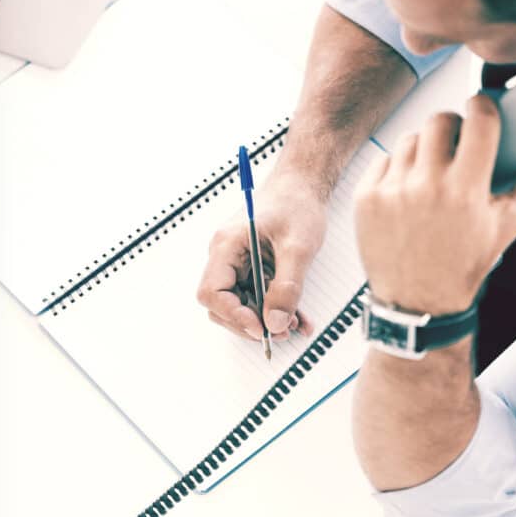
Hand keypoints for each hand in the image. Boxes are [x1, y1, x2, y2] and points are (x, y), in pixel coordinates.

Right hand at [196, 171, 327, 341]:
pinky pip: (258, 295)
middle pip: (223, 303)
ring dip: (266, 319)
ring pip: (242, 303)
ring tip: (294, 324)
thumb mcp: (298, 247)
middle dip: (250, 322)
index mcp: (227, 244)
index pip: (212, 292)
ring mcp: (238, 262)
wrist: (303, 185)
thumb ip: (287, 287)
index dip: (233, 315)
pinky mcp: (253, 266)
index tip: (260, 328)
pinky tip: (298, 317)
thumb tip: (275, 323)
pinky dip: (276, 309)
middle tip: (280, 331)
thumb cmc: (296, 204)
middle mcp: (226, 255)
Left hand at [354, 94, 515, 314]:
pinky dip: (398, 169)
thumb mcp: (509, 226)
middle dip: (452, 126)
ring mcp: (392, 191)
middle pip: (440, 120)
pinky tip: (408, 192)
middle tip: (457, 144)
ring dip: (424, 148)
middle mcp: (426, 187)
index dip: (483, 106)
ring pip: (411, 137)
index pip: (479, 120)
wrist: (418, 303)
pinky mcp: (366, 197)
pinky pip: (384, 159)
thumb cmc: (465, 264)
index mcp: (466, 191)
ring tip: (432, 174)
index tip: (482, 109)